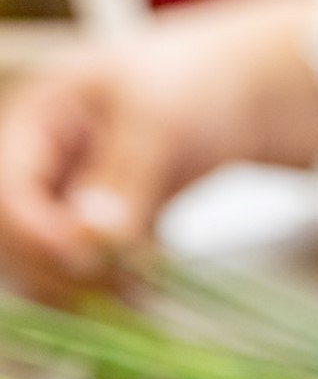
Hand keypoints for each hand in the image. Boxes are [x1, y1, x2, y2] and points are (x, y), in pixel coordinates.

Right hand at [0, 0, 317, 298]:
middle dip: (61, 269)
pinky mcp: (103, 226)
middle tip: (121, 287)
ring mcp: (69, 197)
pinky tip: (148, 292)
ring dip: (88, 288)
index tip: (88, 261)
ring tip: (140, 294)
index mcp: (35, 120)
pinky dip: (115, 286)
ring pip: (50, 261)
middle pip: (18, 237)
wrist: (234, 95)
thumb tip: (94, 233)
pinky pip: (93, 269)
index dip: (39, 235)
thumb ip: (125, 174)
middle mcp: (41, 163)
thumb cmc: (191, 84)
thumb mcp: (157, 118)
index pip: (9, 192)